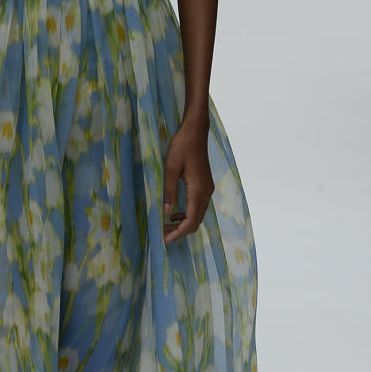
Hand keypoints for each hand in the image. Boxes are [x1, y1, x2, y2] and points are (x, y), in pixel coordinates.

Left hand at [162, 117, 213, 245]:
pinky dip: (188, 214)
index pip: (191, 220)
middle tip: (163, 235)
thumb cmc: (182, 146)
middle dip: (181, 232)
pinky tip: (175, 214)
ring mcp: (207, 188)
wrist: (196, 131)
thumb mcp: (170, 168)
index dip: (179, 233)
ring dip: (184, 224)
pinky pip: (198, 206)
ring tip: (167, 227)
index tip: (165, 240)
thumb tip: (167, 213)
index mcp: (197, 190)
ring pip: (198, 214)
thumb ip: (169, 191)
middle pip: (196, 221)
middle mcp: (206, 192)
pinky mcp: (205, 184)